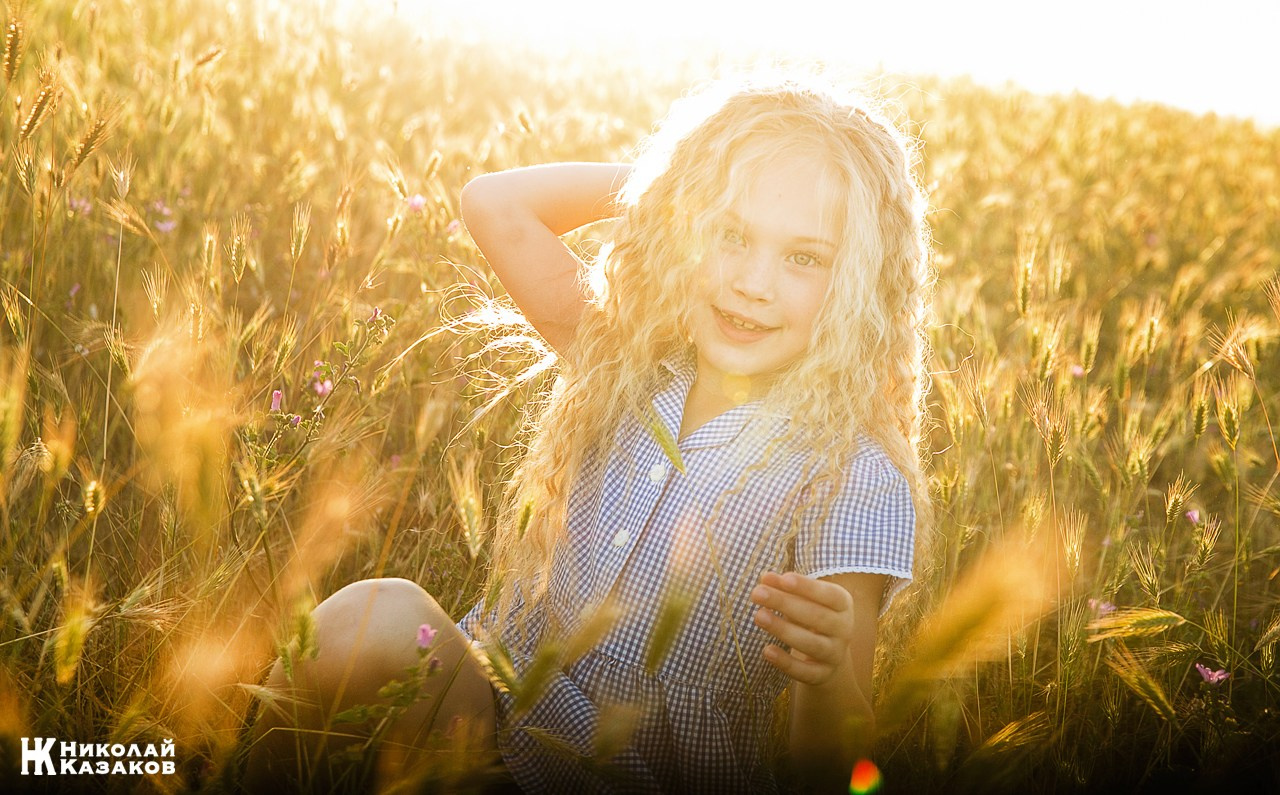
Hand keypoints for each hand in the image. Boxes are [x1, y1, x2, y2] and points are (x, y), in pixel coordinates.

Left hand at [750, 571, 854, 685]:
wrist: (828, 658)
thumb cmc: (812, 619)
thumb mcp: (804, 600)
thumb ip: (786, 588)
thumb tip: (766, 578)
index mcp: (843, 605)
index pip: (829, 594)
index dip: (807, 587)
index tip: (784, 579)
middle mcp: (844, 629)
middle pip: (817, 616)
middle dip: (785, 603)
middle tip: (757, 593)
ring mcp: (835, 654)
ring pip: (812, 644)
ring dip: (783, 630)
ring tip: (759, 616)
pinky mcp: (822, 675)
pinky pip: (805, 672)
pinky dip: (786, 663)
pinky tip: (767, 651)